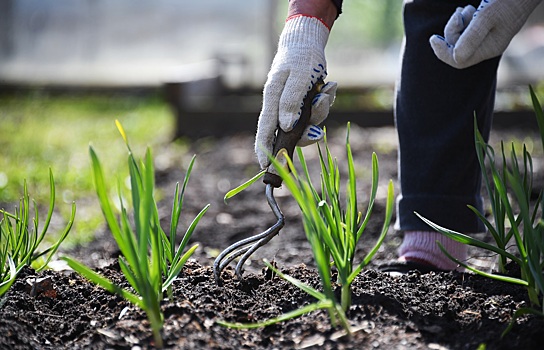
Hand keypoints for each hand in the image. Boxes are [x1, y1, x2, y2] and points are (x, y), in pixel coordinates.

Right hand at [255, 15, 336, 168]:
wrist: (308, 41)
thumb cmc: (301, 57)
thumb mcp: (298, 77)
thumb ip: (291, 102)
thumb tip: (286, 127)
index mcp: (272, 99)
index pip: (265, 129)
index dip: (264, 149)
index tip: (264, 166)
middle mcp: (280, 105)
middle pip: (290, 132)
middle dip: (306, 134)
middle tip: (317, 133)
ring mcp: (293, 105)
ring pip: (307, 123)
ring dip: (320, 111)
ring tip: (326, 90)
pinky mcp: (305, 103)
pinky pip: (317, 113)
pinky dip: (325, 102)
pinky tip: (329, 86)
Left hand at [429, 0, 541, 68]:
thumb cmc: (507, 0)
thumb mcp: (486, 17)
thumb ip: (471, 37)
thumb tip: (454, 56)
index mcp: (489, 49)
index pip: (458, 61)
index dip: (443, 52)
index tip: (433, 38)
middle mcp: (488, 46)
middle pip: (457, 48)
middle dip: (452, 31)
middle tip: (459, 14)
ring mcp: (488, 37)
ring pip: (461, 37)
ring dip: (458, 23)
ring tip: (469, 8)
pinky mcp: (488, 27)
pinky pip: (468, 30)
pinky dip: (464, 20)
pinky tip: (471, 9)